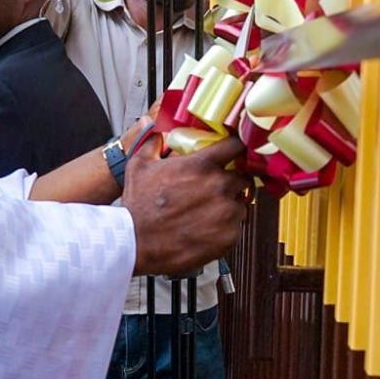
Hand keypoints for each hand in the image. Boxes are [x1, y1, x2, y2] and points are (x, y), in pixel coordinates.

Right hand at [123, 136, 250, 275]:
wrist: (136, 243)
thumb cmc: (138, 206)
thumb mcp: (139, 166)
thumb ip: (153, 145)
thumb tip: (158, 135)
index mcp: (202, 165)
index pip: (237, 146)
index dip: (237, 149)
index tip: (235, 154)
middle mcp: (219, 186)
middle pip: (243, 177)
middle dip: (233, 181)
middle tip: (217, 189)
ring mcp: (227, 212)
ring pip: (240, 204)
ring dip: (229, 206)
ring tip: (208, 213)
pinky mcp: (229, 236)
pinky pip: (236, 228)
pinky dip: (226, 228)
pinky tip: (206, 229)